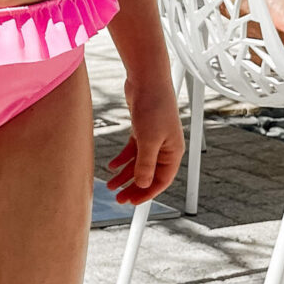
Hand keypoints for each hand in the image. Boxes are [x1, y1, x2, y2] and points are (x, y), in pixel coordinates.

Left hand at [106, 77, 184, 205]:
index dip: (147, 193)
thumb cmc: (153, 107)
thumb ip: (145, 164)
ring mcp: (153, 139)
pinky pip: (132, 151)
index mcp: (173, 152)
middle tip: (119, 199)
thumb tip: (143, 185)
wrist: (147, 80)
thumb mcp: (148, 140)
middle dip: (134, 187)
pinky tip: (111, 166)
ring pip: (138, 163)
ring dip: (124, 175)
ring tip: (110, 185)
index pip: (161, 180)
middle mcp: (165, 147)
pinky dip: (122, 159)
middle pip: (149, 174)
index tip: (132, 202)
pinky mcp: (141, 130)